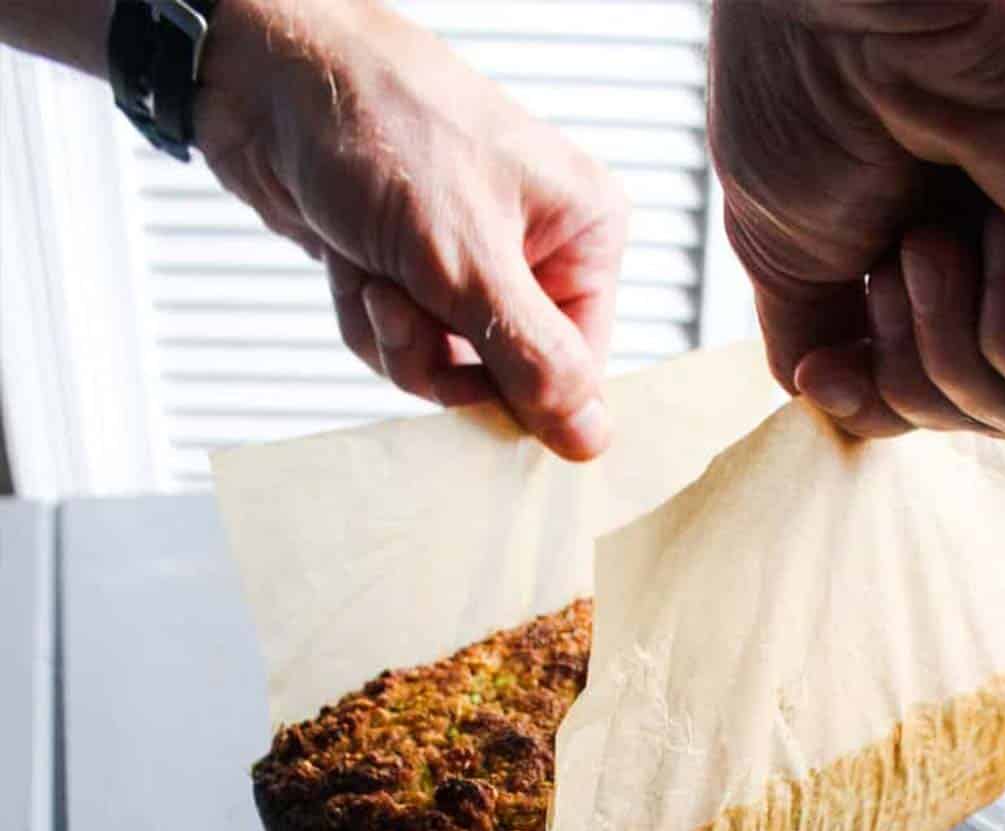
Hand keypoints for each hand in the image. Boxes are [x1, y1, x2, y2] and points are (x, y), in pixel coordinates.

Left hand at [196, 0, 627, 459]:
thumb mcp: (469, 263)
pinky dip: (363, 316)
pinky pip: (399, 344)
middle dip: (439, 356)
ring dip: (393, 337)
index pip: (579, 368)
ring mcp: (468, 264)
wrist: (272, 80)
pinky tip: (348, 264)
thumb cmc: (381, 128)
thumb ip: (535, 360)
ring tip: (371, 272)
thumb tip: (595, 439)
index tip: (472, 383)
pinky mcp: (411, 273)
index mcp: (583, 234)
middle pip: (505, 378)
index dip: (522, 392)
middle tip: (402, 305)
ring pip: (443, 368)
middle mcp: (534, 251)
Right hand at [709, 0, 1004, 451]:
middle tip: (895, 259)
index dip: (871, 401)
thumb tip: (833, 394)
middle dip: (907, 378)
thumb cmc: (815, 72)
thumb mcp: (780, 239)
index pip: (922, 388)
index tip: (828, 367)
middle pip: (972, 418)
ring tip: (936, 242)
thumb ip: (819, 328)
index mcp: (938, 227)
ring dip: (952, 359)